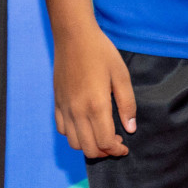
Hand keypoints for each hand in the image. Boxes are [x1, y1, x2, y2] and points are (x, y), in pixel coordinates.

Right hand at [53, 24, 135, 158]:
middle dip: (104, 152)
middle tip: (115, 142)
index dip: (116, 150)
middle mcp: (77, 111)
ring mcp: (65, 107)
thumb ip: (127, 104)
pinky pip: (62, 128)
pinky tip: (84, 124)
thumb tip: (130, 128)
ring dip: (88, 145)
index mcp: (96, 105)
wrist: (73, 35)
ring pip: (73, 142)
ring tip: (100, 134)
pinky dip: (73, 134)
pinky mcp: (57, 101)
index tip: (124, 146)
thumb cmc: (100, 52)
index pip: (104, 143)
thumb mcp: (121, 75)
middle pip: (89, 149)